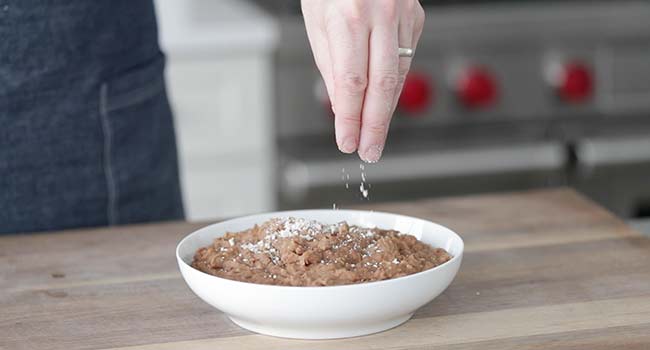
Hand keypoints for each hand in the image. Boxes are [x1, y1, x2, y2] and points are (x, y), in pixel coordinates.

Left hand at [302, 0, 424, 161]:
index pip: (351, 82)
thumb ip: (331, 65)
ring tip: (375, 134)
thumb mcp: (317, 20)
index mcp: (350, 15)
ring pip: (400, 76)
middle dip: (375, 126)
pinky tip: (386, 100)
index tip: (347, 141)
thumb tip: (343, 105)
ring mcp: (404, 15)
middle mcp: (382, 15)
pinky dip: (395, 84)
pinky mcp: (416, 18)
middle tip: (369, 152)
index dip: (351, 118)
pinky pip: (407, 60)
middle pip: (383, 86)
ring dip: (386, 110)